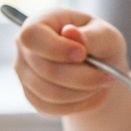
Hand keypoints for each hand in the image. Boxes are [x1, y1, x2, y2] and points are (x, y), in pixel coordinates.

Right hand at [14, 8, 130, 116]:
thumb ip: (91, 34)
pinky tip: (87, 93)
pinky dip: (75, 104)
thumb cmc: (100, 44)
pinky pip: (51, 107)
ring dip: (81, 91)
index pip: (32, 36)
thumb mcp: (105, 34)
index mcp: (39, 23)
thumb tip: (71, 33)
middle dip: (81, 76)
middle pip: (44, 69)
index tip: (83, 54)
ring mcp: (24, 75)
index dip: (56, 49)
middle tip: (106, 74)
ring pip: (49, 93)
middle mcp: (25, 49)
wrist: (99, 69)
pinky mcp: (31, 96)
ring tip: (98, 82)